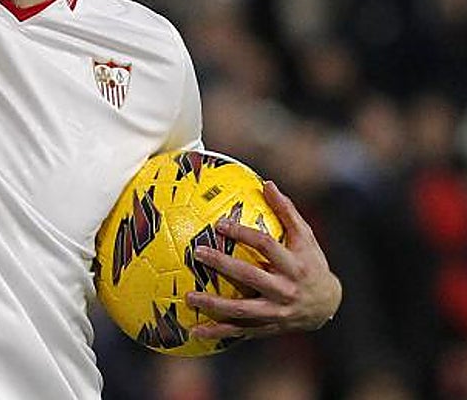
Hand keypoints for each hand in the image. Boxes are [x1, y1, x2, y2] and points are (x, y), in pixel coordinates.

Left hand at [185, 180, 341, 341]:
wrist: (327, 305)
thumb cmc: (311, 262)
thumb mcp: (306, 237)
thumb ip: (287, 212)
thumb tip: (267, 183)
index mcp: (295, 265)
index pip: (266, 246)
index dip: (243, 234)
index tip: (219, 224)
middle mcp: (286, 290)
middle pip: (251, 277)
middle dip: (224, 266)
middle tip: (198, 253)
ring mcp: (276, 312)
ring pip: (243, 310)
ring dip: (215, 305)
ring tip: (189, 297)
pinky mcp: (267, 327)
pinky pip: (240, 331)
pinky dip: (217, 332)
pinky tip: (195, 331)